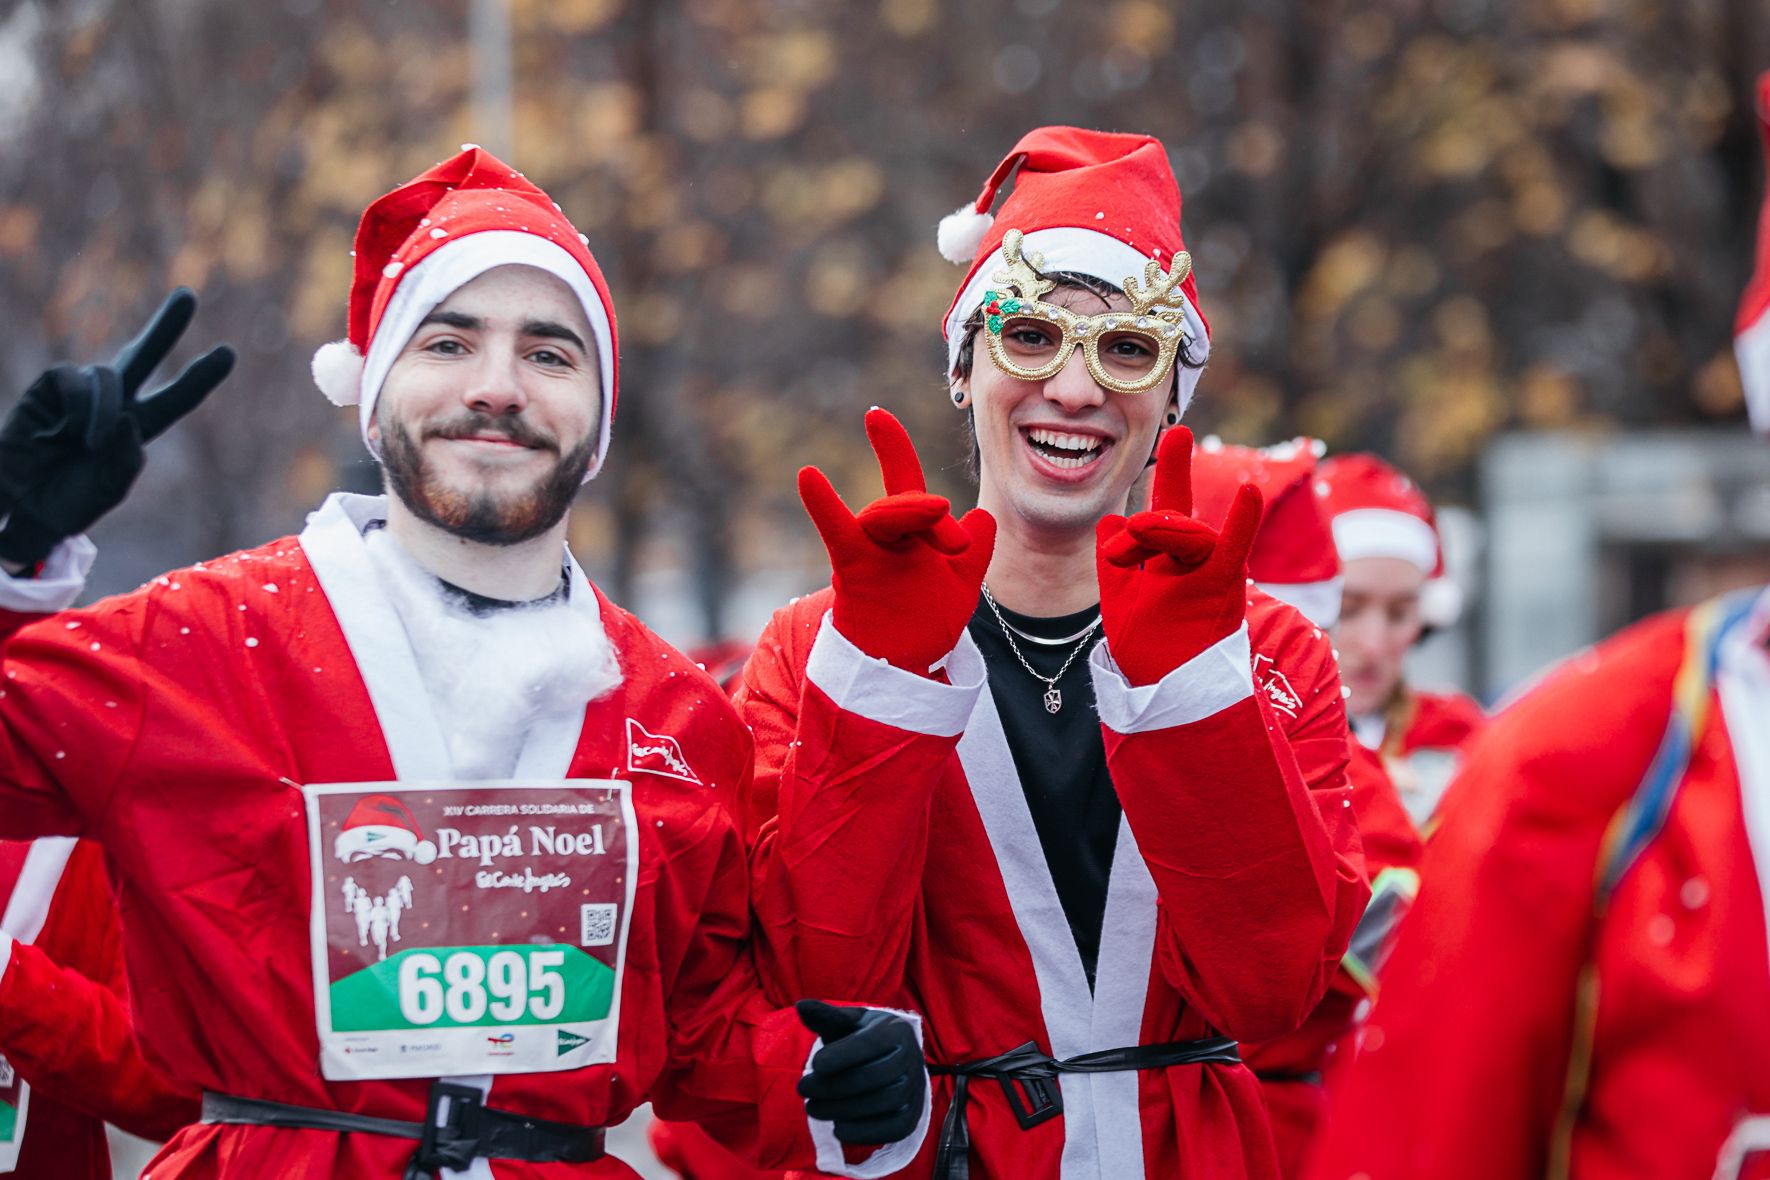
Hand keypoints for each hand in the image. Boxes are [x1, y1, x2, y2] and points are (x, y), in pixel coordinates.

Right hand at [0, 289, 232, 565]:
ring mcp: (82, 391)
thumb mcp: (108, 488)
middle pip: (144, 355)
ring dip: (103, 411)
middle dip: (165, 326)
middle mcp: (113, 403)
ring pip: (109, 376)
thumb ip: (126, 458)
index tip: (228, 353)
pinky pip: (76, 381)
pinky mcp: (52, 385)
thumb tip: (126, 417)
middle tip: (187, 296)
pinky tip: (58, 432)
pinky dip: (78, 407)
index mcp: (136, 428)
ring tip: (85, 446)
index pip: (174, 400)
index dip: (198, 378)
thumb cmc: (66, 501)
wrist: (20, 505)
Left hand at [796, 999, 924, 1145]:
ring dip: (841, 1109)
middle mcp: (912, 1059)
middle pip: (873, 1076)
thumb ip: (826, 1017)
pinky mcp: (912, 1118)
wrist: (893, 1061)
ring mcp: (915, 1090)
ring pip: (881, 1103)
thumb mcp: (848, 1024)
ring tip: (813, 1108)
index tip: (814, 1064)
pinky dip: (862, 1132)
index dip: (841, 1055)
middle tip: (803, 1089)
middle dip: (832, 1086)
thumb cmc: (862, 1039)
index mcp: (897, 1031)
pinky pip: (890, 1130)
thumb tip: (801, 1006)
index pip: (870, 1044)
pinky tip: (837, 1126)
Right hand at [798, 408, 994, 672]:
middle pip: (904, 503)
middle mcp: (888, 534)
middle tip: (954, 538)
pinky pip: (837, 532)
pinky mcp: (853, 568)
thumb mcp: (962, 585)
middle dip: (929, 513)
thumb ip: (975, 552)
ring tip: (937, 510)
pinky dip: (823, 504)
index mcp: (913, 532)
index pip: (904, 480)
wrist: (900, 666)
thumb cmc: (924, 623)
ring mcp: (869, 550)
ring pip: (884, 516)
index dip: (891, 447)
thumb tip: (985, 518)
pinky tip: (809, 475)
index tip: (873, 414)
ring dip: (910, 512)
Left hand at [1096, 427, 1260, 685]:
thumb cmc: (1149, 651)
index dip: (1173, 468)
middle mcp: (1192, 559)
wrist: (1166, 695)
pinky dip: (1243, 523)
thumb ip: (1114, 562)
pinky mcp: (1222, 590)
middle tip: (1126, 538)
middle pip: (1173, 519)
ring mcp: (1209, 572)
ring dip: (1160, 532)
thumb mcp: (1120, 599)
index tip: (1179, 428)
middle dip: (1150, 522)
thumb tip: (1108, 519)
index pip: (1167, 505)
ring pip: (1188, 534)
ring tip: (1136, 534)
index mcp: (1169, 557)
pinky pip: (1233, 552)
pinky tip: (1250, 493)